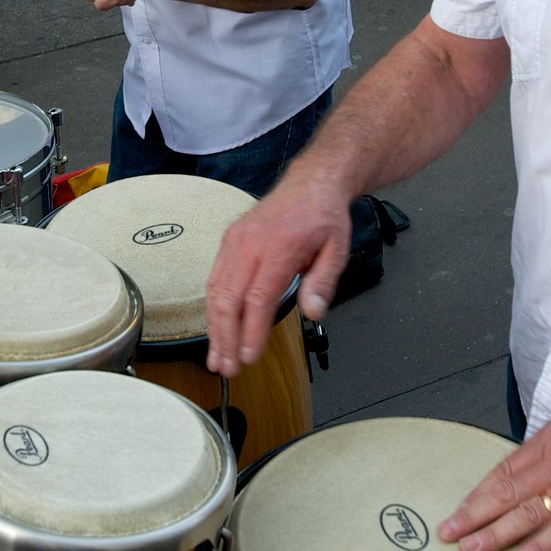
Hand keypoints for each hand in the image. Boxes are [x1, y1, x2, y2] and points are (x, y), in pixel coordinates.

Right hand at [204, 175, 354, 374]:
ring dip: (214, 328)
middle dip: (225, 338)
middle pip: (229, 299)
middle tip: (228, 368)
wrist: (310, 183)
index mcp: (278, 246)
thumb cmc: (323, 215)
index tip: (248, 356)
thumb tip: (313, 312)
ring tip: (217, 357)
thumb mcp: (337, 249)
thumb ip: (323, 282)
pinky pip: (215, 279)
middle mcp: (250, 243)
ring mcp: (235, 241)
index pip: (258, 297)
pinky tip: (216, 328)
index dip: (251, 331)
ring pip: (215, 291)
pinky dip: (213, 308)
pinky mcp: (229, 241)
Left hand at [435, 395, 550, 550]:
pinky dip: (537, 549)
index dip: (480, 491)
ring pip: (523, 513)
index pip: (505, 467)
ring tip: (471, 549)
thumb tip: (538, 471)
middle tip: (449, 530)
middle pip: (504, 490)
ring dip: (493, 534)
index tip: (463, 505)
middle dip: (473, 513)